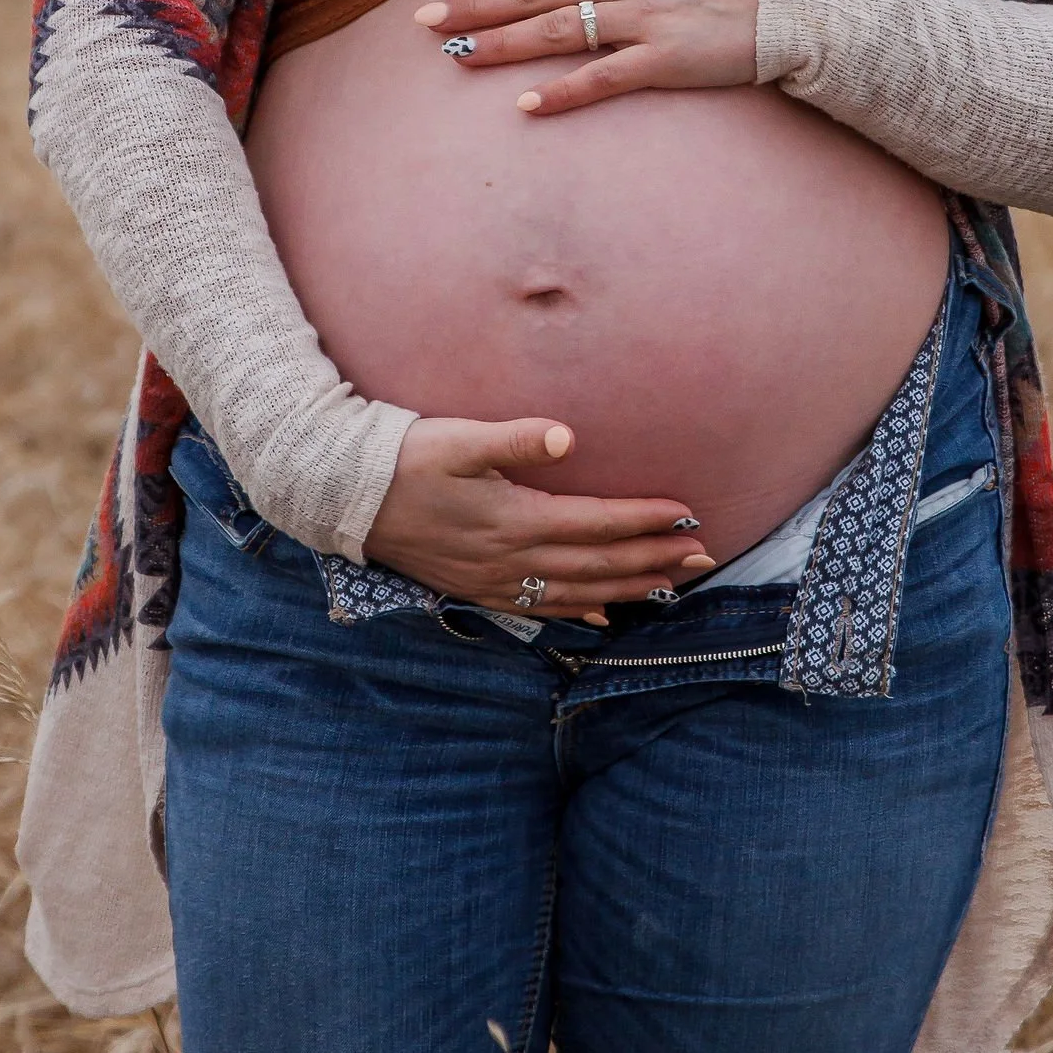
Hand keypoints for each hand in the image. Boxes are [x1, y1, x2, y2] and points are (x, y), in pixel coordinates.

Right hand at [366, 413, 714, 619]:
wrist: (347, 498)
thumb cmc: (405, 458)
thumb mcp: (457, 439)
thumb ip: (513, 439)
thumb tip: (565, 437)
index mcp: (514, 519)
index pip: (597, 523)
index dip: (644, 520)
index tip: (688, 514)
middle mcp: (512, 559)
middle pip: (599, 564)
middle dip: (654, 560)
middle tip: (705, 555)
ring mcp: (495, 581)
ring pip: (579, 592)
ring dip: (630, 588)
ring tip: (673, 583)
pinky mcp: (479, 589)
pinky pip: (542, 609)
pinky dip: (580, 612)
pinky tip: (602, 615)